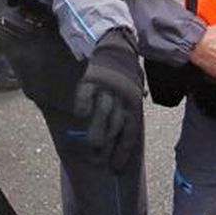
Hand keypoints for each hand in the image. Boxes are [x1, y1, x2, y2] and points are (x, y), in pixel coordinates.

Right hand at [73, 30, 142, 171]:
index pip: (130, 134)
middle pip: (115, 129)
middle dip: (108, 149)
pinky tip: (80, 116)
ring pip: (101, 117)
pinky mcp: (91, 81)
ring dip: (96, 134)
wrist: (115, 45)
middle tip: (100, 162)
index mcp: (134, 104)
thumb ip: (130, 110)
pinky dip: (83, 108)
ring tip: (91, 147)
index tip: (116, 169)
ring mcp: (106, 90)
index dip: (123, 153)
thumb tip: (126, 131)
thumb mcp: (135, 91)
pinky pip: (85, 98)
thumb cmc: (126, 72)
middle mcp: (121, 100)